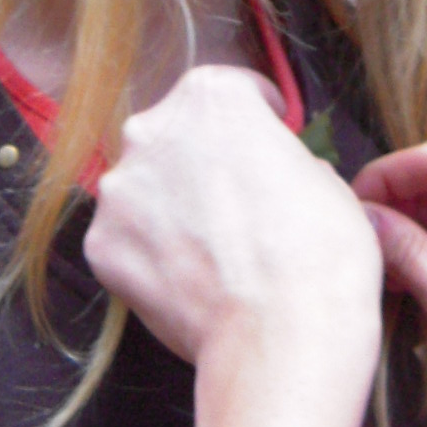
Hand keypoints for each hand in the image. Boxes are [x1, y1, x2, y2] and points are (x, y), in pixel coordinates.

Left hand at [85, 66, 383, 396]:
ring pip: (145, 187)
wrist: (283, 335)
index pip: (231, 91)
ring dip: (172, 205)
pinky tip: (189, 278)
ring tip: (213, 249)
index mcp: (213, 95)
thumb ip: (282, 158)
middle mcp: (153, 128)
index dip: (256, 118)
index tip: (268, 139)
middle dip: (203, 161)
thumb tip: (273, 174)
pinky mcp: (101, 244)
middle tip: (239, 203)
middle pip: (177, 135)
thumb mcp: (325, 178)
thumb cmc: (321, 253)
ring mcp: (120, 189)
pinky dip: (152, 253)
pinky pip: (128, 238)